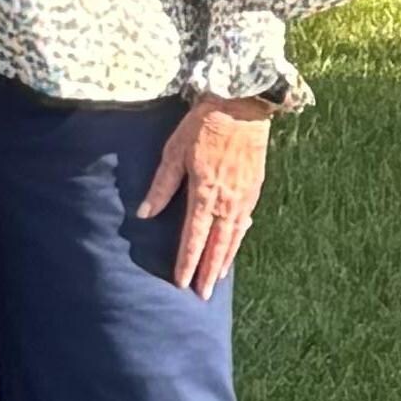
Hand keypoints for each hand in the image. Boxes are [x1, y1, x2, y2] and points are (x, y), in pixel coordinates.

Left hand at [139, 96, 274, 298]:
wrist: (243, 104)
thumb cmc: (204, 125)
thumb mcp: (174, 152)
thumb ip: (162, 186)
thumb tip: (145, 214)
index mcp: (205, 193)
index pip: (194, 237)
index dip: (187, 262)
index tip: (181, 283)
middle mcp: (228, 200)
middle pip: (218, 244)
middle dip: (209, 271)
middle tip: (203, 295)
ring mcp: (245, 194)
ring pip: (236, 235)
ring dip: (226, 258)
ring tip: (219, 277)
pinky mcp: (256, 185)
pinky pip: (247, 219)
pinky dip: (240, 236)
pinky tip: (237, 241)